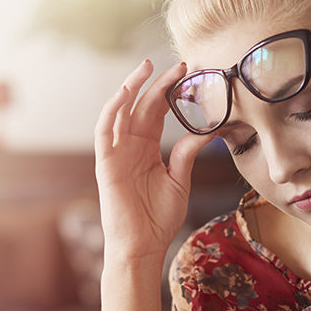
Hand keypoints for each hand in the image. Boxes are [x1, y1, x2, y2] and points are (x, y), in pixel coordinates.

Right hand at [94, 59, 216, 263]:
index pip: (156, 112)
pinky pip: (104, 130)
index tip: (187, 73)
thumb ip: (186, 153)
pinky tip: (126, 92)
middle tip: (177, 64)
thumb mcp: (179, 180)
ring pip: (120, 111)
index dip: (169, 91)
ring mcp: (116, 152)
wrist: (142, 246)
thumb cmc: (158, 219)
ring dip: (131, 87)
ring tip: (146, 67)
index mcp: (147, 149)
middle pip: (141, 106)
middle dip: (156, 83)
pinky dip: (113, 109)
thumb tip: (207, 130)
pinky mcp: (105, 162)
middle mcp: (130, 146)